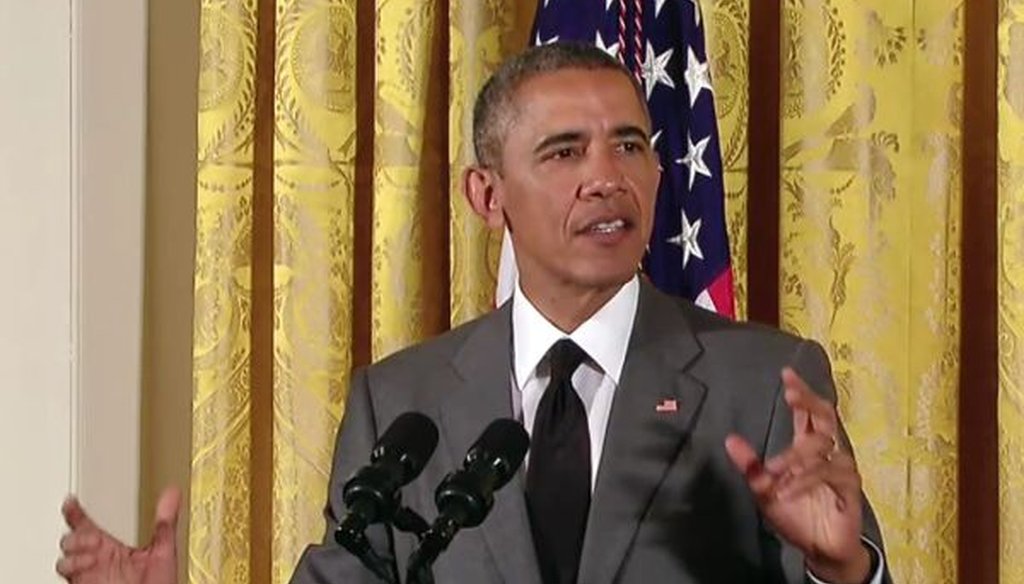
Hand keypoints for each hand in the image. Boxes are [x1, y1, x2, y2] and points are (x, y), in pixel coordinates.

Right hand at [56, 487, 180, 583]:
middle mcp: (98, 561)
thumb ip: (165, 524)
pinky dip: (72, 566)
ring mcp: (89, 575)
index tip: (71, 500)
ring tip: (93, 552)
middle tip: (92, 536)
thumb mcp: (164, 552)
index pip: (90, 527)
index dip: (77, 513)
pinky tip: (87, 564)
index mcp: (114, 549)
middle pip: (73, 539)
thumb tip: (173, 494)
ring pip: (65, 556)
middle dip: (77, 535)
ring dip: (75, 550)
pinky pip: (65, 574)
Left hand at [725, 368, 870, 583]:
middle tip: (791, 393)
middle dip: (808, 401)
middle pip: (824, 416)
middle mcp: (827, 452)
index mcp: (808, 448)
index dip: (800, 393)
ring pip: (821, 448)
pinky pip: (829, 473)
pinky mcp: (850, 486)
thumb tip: (730, 439)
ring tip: (774, 473)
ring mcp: (841, 467)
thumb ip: (750, 466)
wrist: (818, 548)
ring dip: (795, 457)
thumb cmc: (795, 514)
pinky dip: (806, 479)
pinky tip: (789, 488)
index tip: (787, 375)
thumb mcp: (764, 490)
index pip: (807, 414)